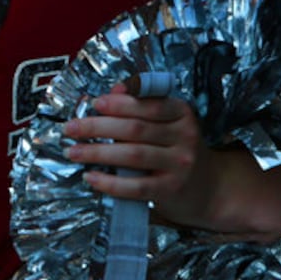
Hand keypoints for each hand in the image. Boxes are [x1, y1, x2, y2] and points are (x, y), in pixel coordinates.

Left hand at [62, 84, 219, 227]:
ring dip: (97, 153)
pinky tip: (91, 177)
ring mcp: (180, 164)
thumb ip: (141, 106)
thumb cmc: (176, 149)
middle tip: (70, 128)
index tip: (95, 103)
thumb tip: (114, 90)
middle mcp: (185, 136)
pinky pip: (136, 186)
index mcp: (182, 113)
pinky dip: (111, 182)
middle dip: (97, 127)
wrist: (209, 188)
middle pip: (135, 128)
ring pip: (133, 155)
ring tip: (73, 152)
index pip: (148, 104)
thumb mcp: (167, 123)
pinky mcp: (171, 189)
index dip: (120, 103)